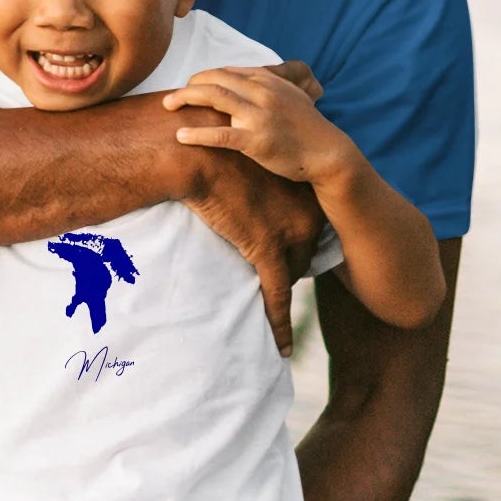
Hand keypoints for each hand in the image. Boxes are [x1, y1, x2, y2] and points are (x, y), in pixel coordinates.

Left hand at [164, 66, 355, 184]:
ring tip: (167, 106)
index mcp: (267, 80)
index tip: (191, 87)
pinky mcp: (256, 141)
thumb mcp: (290, 95)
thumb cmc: (306, 126)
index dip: (204, 77)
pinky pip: (220, 135)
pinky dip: (196, 135)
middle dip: (189, 85)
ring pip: (213, 98)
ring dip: (185, 98)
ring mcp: (259, 116)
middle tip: (172, 97)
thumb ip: (265, 84)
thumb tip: (237, 79)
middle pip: (215, 79)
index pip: (226, 71)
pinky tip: (181, 136)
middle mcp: (262, 92)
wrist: (327, 152)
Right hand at [176, 146, 322, 356]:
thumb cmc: (212, 153)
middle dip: (286, 262)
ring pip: (291, 275)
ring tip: (272, 306)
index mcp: (306, 189)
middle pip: (303, 253)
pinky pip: (278, 296)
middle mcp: (308, 212)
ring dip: (279, 285)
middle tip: (265, 264)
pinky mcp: (267, 253)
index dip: (290, 239)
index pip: (308, 229)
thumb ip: (263, 177)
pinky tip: (283, 347)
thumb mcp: (248, 160)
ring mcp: (290, 235)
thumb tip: (254, 187)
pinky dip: (280, 323)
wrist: (192, 154)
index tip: (274, 240)